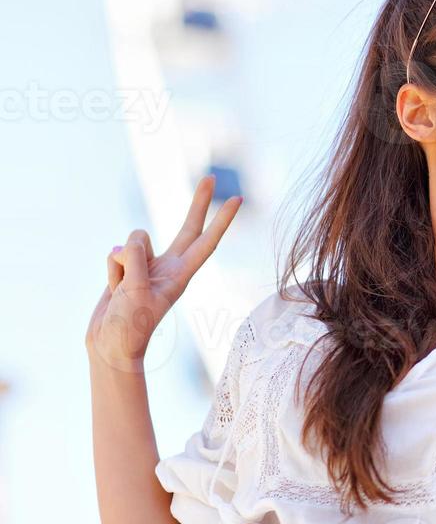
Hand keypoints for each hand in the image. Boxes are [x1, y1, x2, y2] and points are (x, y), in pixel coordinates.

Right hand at [86, 175, 241, 369]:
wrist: (109, 346)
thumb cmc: (129, 326)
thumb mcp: (134, 292)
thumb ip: (135, 260)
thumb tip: (130, 240)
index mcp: (181, 275)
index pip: (206, 242)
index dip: (221, 221)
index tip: (238, 199)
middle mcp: (169, 266)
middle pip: (186, 228)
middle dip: (198, 203)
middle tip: (212, 177)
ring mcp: (147, 267)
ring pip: (133, 242)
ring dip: (121, 261)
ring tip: (122, 289)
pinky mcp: (126, 269)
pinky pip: (113, 255)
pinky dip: (109, 271)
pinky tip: (112, 290)